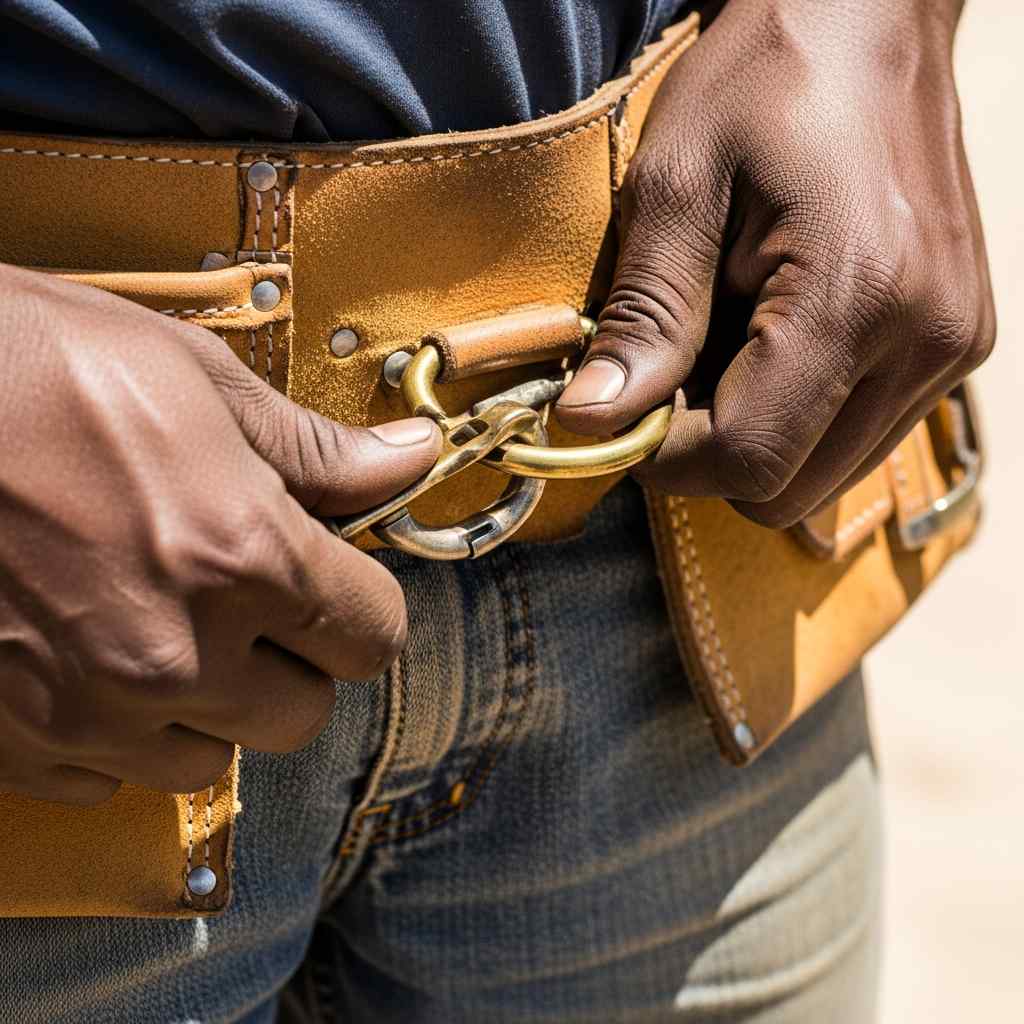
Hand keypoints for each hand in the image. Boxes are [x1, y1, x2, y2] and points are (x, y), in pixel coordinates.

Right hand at [0, 265, 439, 804]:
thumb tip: (407, 459)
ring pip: (209, 757)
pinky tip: (92, 656)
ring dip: (210, 703)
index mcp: (242, 558)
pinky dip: (119, 732)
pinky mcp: (10, 740)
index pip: (373, 637)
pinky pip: (107, 778)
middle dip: (295, 661)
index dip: (363, 606)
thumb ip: (314, 449)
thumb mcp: (192, 377)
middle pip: (302, 714)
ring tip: (166, 622)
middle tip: (254, 601)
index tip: (338, 581)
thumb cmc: (27, 363)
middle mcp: (174, 655)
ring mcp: (85, 710)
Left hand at [557, 0, 994, 525]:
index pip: (748, 456)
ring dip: (752, 439)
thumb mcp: (677, 182)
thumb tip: (593, 421)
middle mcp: (928, 342)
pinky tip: (771, 346)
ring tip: (722, 347)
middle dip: (707, 453)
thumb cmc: (767, 81)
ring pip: (821, 477)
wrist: (871, 19)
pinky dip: (796, 419)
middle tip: (667, 374)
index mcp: (860, 298)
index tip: (622, 410)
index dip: (665, 456)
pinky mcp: (954, 347)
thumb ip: (642, 315)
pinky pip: (854, 439)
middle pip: (787, 488)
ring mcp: (952, 350)